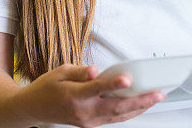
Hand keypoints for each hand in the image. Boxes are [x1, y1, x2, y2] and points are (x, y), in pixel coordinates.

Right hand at [19, 63, 164, 126]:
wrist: (33, 109)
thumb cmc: (47, 87)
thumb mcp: (60, 72)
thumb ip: (80, 72)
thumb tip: (95, 71)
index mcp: (73, 96)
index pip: (97, 89)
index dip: (113, 84)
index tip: (127, 79)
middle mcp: (82, 111)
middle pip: (115, 107)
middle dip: (139, 101)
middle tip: (158, 94)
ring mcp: (87, 121)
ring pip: (118, 116)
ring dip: (139, 108)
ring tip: (156, 99)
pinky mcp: (90, 124)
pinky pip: (113, 120)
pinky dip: (129, 113)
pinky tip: (140, 106)